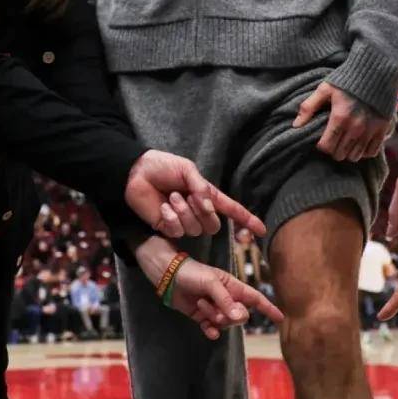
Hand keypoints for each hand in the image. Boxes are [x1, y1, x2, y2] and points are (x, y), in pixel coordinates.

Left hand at [125, 150, 265, 238]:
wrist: (136, 172)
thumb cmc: (162, 166)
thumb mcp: (187, 170)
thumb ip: (201, 188)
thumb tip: (210, 208)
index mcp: (206, 195)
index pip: (231, 210)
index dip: (246, 221)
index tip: (261, 231)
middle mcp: (197, 210)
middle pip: (213, 226)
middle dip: (202, 212)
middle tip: (187, 195)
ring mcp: (183, 221)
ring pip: (195, 230)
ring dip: (183, 212)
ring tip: (171, 197)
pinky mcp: (167, 228)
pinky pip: (177, 231)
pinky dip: (171, 218)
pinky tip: (163, 207)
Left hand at [172, 258, 283, 339]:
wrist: (169, 277)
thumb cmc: (192, 273)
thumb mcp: (211, 282)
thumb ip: (226, 300)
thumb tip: (240, 317)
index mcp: (233, 286)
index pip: (255, 299)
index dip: (268, 308)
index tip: (280, 318)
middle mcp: (226, 299)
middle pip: (240, 316)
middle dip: (229, 315)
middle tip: (212, 305)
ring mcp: (215, 309)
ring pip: (225, 324)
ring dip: (214, 318)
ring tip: (200, 304)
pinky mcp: (202, 318)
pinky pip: (213, 330)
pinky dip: (211, 331)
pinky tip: (207, 330)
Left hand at [293, 82, 390, 161]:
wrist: (376, 72)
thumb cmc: (346, 80)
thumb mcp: (324, 89)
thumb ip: (308, 107)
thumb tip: (295, 126)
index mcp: (339, 117)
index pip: (326, 147)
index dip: (321, 145)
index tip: (322, 138)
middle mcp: (355, 127)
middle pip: (339, 154)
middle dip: (333, 149)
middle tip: (333, 139)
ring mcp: (370, 130)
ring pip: (354, 157)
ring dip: (347, 151)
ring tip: (345, 141)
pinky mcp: (382, 130)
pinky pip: (371, 152)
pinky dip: (364, 151)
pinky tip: (359, 142)